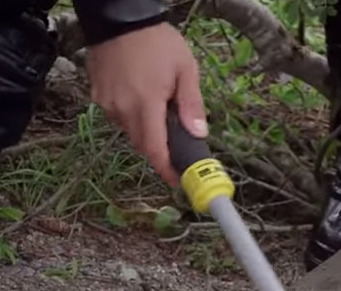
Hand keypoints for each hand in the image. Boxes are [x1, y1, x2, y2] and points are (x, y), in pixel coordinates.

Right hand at [84, 23, 206, 185]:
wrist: (120, 17)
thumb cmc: (158, 42)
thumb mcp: (186, 70)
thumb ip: (192, 104)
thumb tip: (199, 135)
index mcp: (146, 104)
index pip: (154, 149)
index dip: (166, 170)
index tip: (179, 181)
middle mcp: (122, 108)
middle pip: (142, 144)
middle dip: (160, 150)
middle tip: (179, 147)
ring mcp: (107, 102)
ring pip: (130, 131)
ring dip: (147, 132)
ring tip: (162, 114)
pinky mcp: (98, 95)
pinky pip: (119, 117)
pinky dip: (133, 117)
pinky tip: (144, 100)